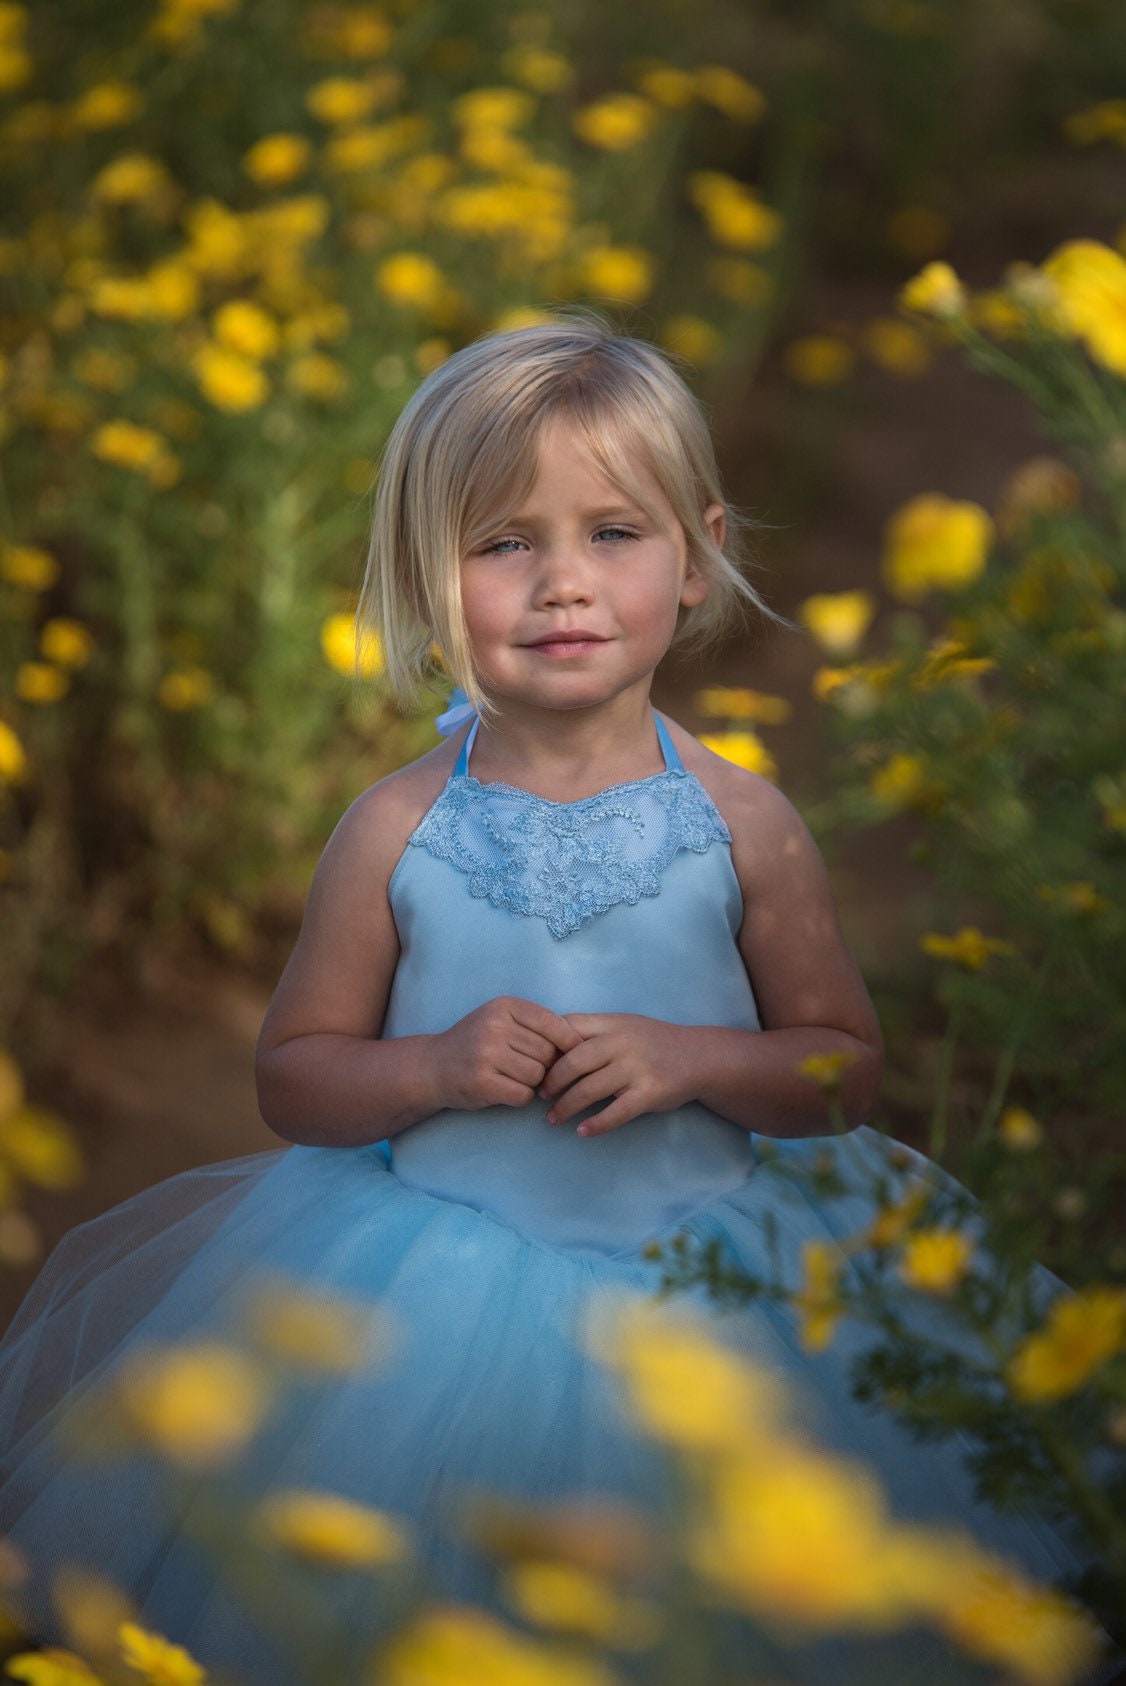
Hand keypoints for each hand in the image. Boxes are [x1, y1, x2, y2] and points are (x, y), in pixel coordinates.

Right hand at [433, 997, 582, 1110]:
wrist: (432, 1067)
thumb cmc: (476, 1043)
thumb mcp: (501, 1020)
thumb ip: (534, 1026)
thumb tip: (580, 1044)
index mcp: (504, 1006)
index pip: (553, 1023)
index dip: (568, 1041)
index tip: (573, 1053)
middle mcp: (495, 1026)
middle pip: (548, 1052)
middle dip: (547, 1066)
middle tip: (531, 1070)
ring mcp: (486, 1054)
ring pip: (538, 1075)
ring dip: (534, 1084)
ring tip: (515, 1078)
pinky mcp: (481, 1082)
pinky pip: (523, 1095)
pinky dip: (521, 1098)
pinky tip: (506, 1090)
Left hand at [538, 1015, 696, 1135]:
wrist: (698, 1057)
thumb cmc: (651, 1043)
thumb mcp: (623, 1026)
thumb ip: (592, 1033)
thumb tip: (547, 1047)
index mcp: (611, 1024)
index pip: (568, 1028)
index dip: (547, 1047)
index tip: (534, 1064)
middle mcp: (622, 1043)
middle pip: (573, 1062)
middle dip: (552, 1082)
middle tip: (540, 1096)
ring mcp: (637, 1068)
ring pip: (590, 1089)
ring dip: (566, 1107)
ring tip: (553, 1118)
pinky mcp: (649, 1093)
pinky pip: (616, 1112)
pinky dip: (596, 1124)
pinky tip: (583, 1131)